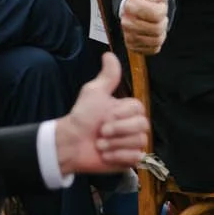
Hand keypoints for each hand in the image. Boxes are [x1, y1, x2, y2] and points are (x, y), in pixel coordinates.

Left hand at [53, 54, 147, 174]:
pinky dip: (117, 156)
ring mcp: (131, 143)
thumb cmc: (82, 117)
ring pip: (139, 142)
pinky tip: (104, 155)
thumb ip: (107, 76)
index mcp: (127, 110)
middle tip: (101, 131)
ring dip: (115, 143)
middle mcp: (132, 126)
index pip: (139, 110)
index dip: (122, 114)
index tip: (106, 116)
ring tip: (99, 144)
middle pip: (142, 126)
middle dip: (118, 130)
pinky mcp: (128, 160)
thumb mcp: (94, 92)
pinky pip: (134, 157)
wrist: (71, 143)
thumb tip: (109, 54)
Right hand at [120, 0, 168, 53]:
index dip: (162, 10)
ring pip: (155, 40)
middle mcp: (126, 22)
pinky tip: (152, 34)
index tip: (158, 5)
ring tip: (155, 24)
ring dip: (160, 33)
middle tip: (158, 16)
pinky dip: (156, 43)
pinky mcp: (132, 46)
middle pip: (156, 29)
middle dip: (162, 22)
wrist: (140, 11)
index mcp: (131, 5)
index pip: (156, 14)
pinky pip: (152, 49)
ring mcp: (128, 35)